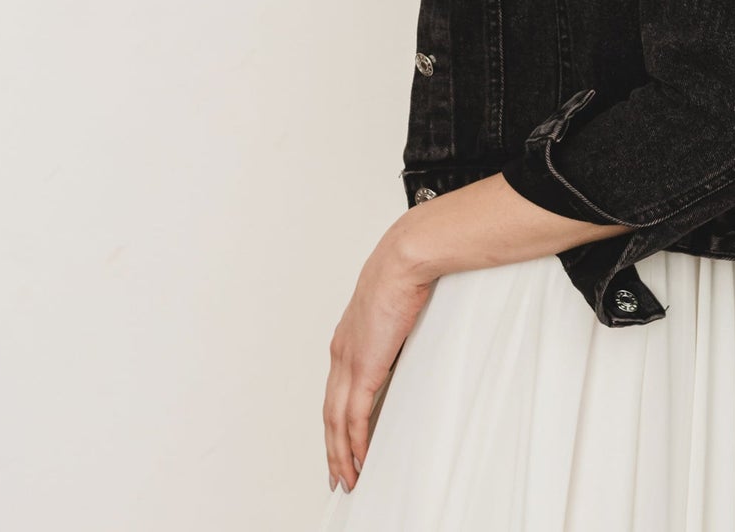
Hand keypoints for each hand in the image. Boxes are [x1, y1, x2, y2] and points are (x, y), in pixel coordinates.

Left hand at [323, 228, 433, 493]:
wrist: (404, 258)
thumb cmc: (403, 270)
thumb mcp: (393, 305)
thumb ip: (393, 326)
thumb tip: (404, 334)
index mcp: (346, 337)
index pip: (335, 390)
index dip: (335, 420)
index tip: (339, 439)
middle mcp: (341, 352)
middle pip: (329, 412)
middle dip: (332, 447)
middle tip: (336, 472)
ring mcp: (349, 360)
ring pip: (336, 421)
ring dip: (341, 453)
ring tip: (348, 476)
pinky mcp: (364, 367)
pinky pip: (354, 417)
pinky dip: (355, 442)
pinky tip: (359, 458)